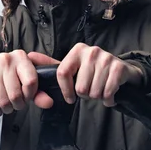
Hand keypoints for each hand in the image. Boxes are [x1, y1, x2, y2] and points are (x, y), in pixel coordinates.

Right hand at [0, 50, 53, 116]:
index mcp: (21, 57)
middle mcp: (6, 60)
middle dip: (18, 104)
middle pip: (16, 95)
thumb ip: (39, 92)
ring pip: (4, 102)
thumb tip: (49, 103)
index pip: (31, 81)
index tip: (27, 96)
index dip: (30, 95)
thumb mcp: (25, 80)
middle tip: (16, 102)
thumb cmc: (8, 77)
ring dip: (7, 109)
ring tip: (7, 104)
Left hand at [28, 43, 143, 107]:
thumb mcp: (72, 67)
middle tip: (90, 90)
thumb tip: (29, 56)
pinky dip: (108, 99)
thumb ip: (50, 64)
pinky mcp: (119, 68)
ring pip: (94, 92)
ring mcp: (106, 58)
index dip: (65, 90)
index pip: (63, 73)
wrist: (122, 71)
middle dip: (85, 95)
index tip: (70, 98)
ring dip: (97, 97)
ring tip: (99, 90)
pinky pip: (108, 92)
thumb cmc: (92, 72)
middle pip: (80, 87)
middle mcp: (91, 51)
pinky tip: (109, 95)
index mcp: (77, 50)